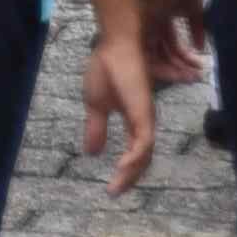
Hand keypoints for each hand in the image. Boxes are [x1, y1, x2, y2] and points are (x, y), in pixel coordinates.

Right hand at [82, 25, 156, 195]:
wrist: (116, 44)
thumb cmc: (108, 66)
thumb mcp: (96, 104)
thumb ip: (96, 128)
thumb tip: (91, 153)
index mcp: (134, 118)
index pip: (136, 151)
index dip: (126, 171)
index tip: (112, 188)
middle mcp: (144, 120)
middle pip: (142, 158)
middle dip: (130, 178)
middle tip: (114, 192)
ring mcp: (145, 117)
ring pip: (143, 155)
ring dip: (131, 174)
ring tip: (116, 186)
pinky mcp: (143, 113)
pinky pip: (142, 144)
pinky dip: (133, 160)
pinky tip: (121, 168)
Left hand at [140, 0, 208, 86]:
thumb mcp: (193, 8)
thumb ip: (196, 27)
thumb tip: (200, 47)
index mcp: (164, 20)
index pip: (174, 45)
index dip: (186, 57)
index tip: (200, 66)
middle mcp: (153, 28)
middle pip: (165, 53)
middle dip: (181, 67)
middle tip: (196, 76)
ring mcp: (146, 29)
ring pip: (158, 56)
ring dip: (174, 68)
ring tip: (190, 76)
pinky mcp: (141, 30)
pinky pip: (149, 54)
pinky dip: (162, 63)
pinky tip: (178, 70)